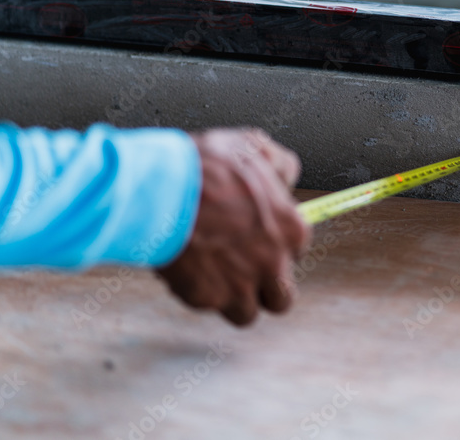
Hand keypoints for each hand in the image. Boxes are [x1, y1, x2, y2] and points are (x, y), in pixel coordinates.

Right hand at [156, 128, 309, 325]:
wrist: (162, 188)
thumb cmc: (206, 165)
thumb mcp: (254, 146)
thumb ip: (280, 165)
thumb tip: (287, 177)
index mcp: (291, 231)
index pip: (297, 253)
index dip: (275, 246)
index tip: (257, 238)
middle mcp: (273, 264)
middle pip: (280, 298)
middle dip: (264, 288)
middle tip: (242, 269)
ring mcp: (240, 286)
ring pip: (246, 313)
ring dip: (232, 298)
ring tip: (212, 273)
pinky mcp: (206, 298)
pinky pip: (207, 304)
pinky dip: (197, 290)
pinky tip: (186, 264)